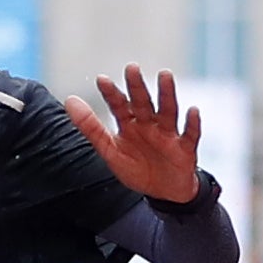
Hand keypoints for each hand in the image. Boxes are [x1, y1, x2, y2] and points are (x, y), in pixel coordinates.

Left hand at [66, 66, 201, 203]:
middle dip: (137, 87)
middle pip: (143, 103)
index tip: (101, 79)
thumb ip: (90, 126)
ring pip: (168, 111)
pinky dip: (192, 123)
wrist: (164, 193)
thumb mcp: (110, 151)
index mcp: (130, 124)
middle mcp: (149, 124)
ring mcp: (168, 134)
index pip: (119, 105)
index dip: (111, 94)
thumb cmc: (137, 169)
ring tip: (165, 75)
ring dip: (167, 94)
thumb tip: (69, 100)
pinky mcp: (185, 148)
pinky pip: (190, 134)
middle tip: (131, 68)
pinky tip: (192, 110)